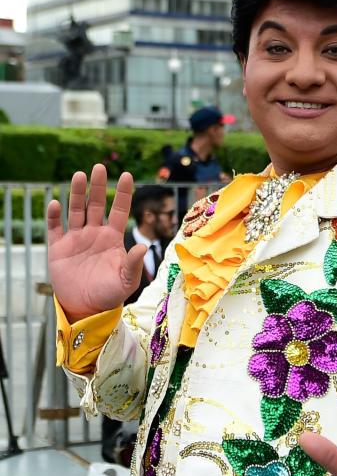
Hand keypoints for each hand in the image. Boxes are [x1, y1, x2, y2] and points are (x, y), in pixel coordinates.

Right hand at [47, 164, 146, 321]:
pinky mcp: (58, 248)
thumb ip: (133, 263)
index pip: (120, 211)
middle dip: (98, 186)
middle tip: (99, 167)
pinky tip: (56, 203)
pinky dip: (54, 216)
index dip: (123, 194)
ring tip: (79, 175)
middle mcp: (95, 234)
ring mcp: (76, 239)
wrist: (86, 308)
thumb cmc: (110, 294)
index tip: (128, 175)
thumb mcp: (126, 280)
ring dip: (77, 194)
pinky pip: (55, 228)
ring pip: (76, 211)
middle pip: (96, 205)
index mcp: (113, 239)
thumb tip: (143, 246)